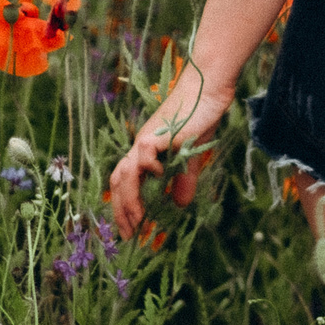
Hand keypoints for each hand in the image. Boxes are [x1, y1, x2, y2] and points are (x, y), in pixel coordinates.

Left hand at [107, 56, 234, 235]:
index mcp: (145, 151)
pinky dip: (148, 169)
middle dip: (120, 211)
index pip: (124, 182)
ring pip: (125, 173)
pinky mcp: (158, 133)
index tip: (132, 230)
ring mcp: (147, 138)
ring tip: (139, 220)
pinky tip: (161, 177)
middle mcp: (140, 146)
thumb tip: (180, 205)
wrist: (208, 88)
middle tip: (129, 235)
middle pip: (117, 181)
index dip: (123, 206)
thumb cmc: (200, 117)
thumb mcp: (191, 155)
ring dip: (129, 200)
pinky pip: (144, 154)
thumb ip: (184, 178)